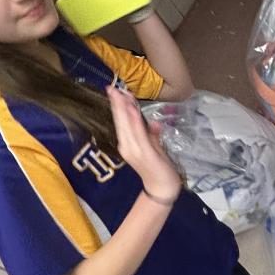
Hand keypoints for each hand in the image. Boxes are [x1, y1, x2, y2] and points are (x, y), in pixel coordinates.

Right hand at [106, 87, 181, 203]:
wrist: (162, 187)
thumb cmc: (157, 167)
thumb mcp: (153, 146)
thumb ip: (151, 135)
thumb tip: (153, 123)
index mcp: (126, 144)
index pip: (120, 121)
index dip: (117, 106)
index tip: (114, 91)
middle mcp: (126, 146)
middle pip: (120, 121)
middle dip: (117, 104)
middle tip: (112, 88)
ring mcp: (134, 150)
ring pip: (127, 125)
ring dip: (124, 109)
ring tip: (121, 94)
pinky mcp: (144, 153)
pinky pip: (138, 135)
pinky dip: (134, 122)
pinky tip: (131, 111)